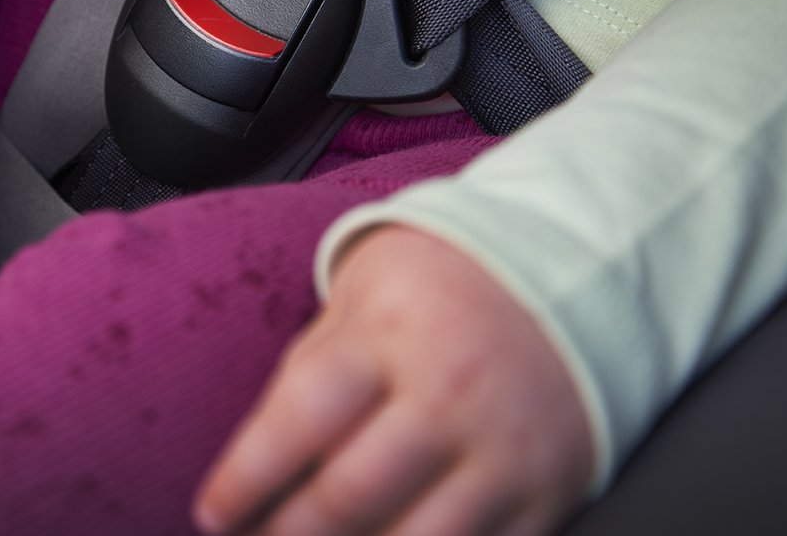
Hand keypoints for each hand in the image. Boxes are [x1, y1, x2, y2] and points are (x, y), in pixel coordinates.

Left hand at [193, 225, 593, 535]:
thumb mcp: (363, 295)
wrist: (575, 276)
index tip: (211, 513)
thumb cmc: (440, 289)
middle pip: (347, 496)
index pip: (298, 422)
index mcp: (391, 336)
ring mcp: (505, 452)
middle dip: (284, 534)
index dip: (243, 480)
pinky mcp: (547, 495)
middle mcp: (450, 396)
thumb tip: (253, 460)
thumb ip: (311, 368)